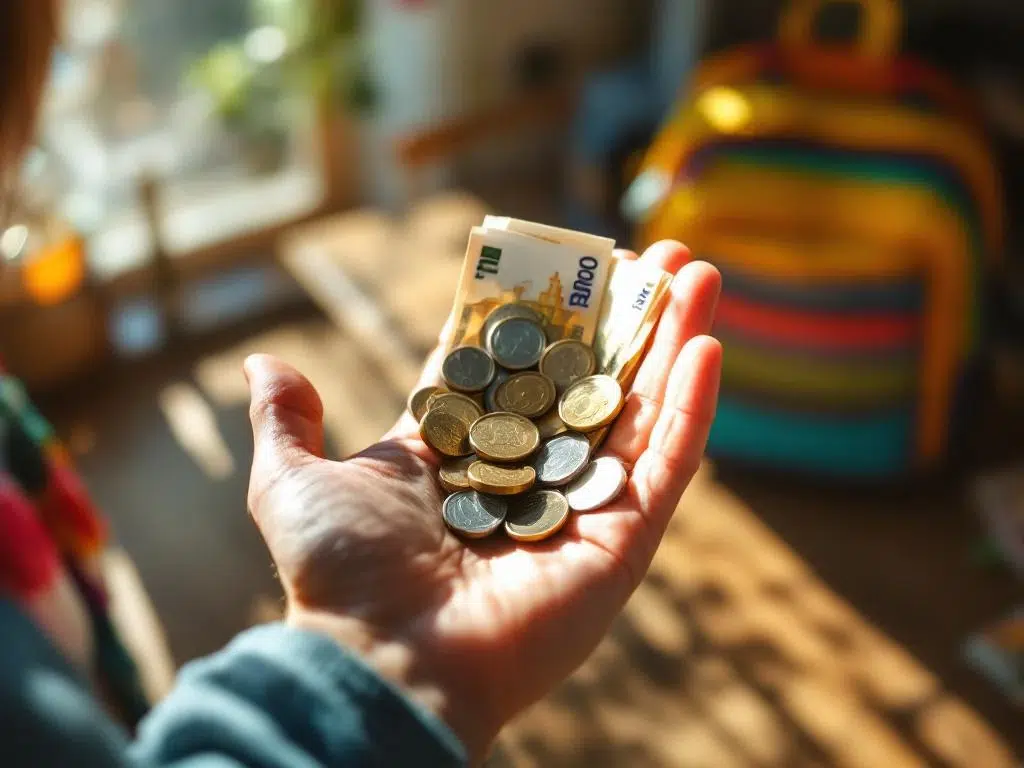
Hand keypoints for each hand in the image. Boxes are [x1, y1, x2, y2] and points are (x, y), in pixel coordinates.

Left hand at [243, 241, 720, 762]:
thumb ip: (285, 421)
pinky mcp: (622, 539)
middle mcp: (528, 472)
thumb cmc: (339, 572)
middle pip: (590, 377)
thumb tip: (265, 362)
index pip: (516, 364)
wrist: (383, 659)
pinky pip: (666, 463)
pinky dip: (691, 405)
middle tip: (657, 253)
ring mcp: (582, 504)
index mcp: (464, 453)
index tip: (566, 259)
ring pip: (640, 407)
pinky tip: (706, 344)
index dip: (543, 310)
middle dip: (627, 315)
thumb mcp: (293, 482)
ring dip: (674, 340)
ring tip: (700, 273)